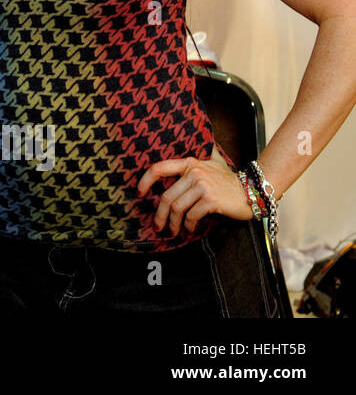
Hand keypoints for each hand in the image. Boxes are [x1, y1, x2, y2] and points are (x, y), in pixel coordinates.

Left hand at [138, 158, 253, 235]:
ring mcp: (203, 186)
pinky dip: (188, 225)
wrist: (253, 190)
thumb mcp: (210, 165)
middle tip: (158, 226)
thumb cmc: (228, 182)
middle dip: (160, 215)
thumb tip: (173, 175)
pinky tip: (190, 229)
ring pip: (178, 208)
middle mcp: (195, 172)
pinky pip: (191, 216)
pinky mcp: (211, 200)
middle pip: (167, 197)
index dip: (145, 181)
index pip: (159, 168)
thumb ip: (193, 167)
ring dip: (173, 223)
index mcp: (190, 163)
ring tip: (174, 231)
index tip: (139, 193)